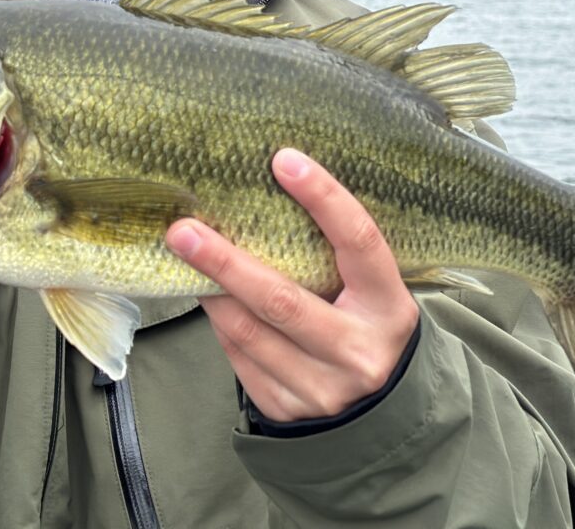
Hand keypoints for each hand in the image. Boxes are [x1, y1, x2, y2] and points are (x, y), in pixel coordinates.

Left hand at [166, 149, 420, 422]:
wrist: (380, 413)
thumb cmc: (367, 327)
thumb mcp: (373, 293)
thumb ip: (335, 258)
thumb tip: (269, 195)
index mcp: (390, 309)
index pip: (359, 243)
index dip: (324, 199)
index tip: (284, 160)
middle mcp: (359, 352)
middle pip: (283, 299)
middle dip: (226, 262)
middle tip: (184, 229)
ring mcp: (322, 389)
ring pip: (249, 331)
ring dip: (212, 291)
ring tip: (184, 254)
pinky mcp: (288, 410)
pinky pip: (239, 357)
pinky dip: (221, 322)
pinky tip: (211, 297)